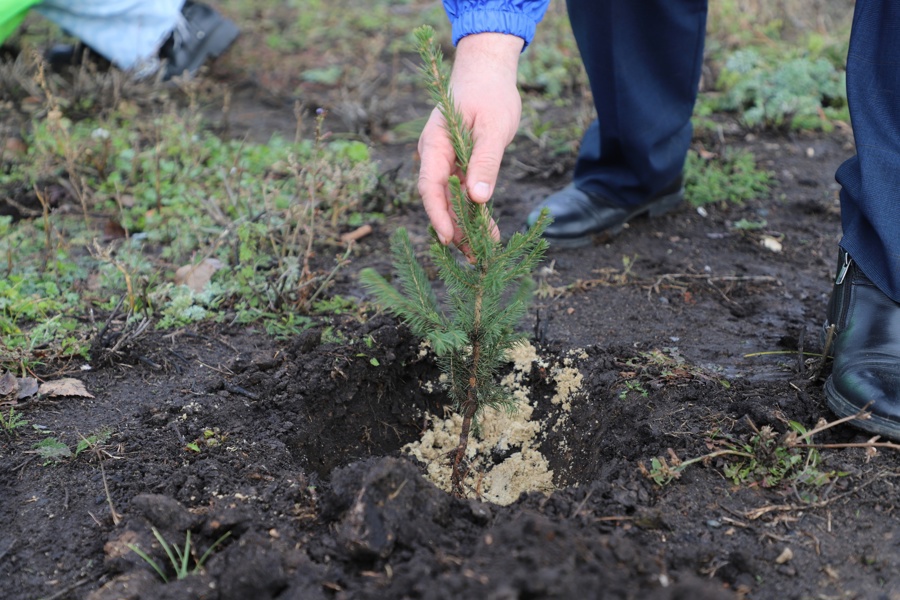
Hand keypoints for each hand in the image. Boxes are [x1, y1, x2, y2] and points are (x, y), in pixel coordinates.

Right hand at [417, 33, 523, 245]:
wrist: (488, 72)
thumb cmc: (490, 94)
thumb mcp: (492, 127)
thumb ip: (485, 162)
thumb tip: (477, 199)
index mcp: (435, 144)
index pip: (429, 186)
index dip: (437, 214)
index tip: (448, 238)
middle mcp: (435, 156)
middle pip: (438, 199)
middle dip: (453, 228)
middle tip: (471, 256)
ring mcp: (445, 161)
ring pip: (450, 200)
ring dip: (464, 225)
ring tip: (480, 251)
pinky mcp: (459, 165)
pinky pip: (461, 193)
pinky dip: (473, 212)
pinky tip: (486, 231)